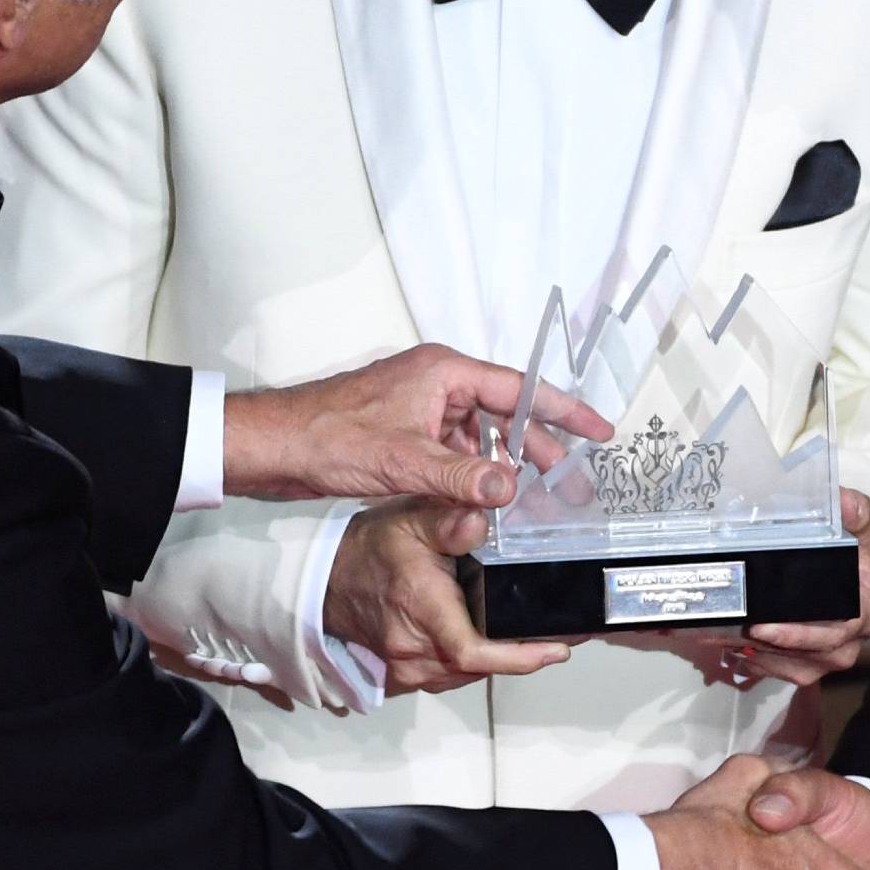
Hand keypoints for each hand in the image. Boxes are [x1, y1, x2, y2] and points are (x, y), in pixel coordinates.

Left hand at [222, 343, 611, 504]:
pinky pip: (452, 448)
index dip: (563, 411)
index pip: (519, 388)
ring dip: (501, 464)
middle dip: (536, 446)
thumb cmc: (328, 436)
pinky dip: (470, 471)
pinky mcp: (402, 431)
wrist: (273, 447)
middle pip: (504, 412)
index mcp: (443, 371)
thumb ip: (463, 477)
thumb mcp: (405, 461)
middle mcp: (435, 382)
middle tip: (566, 481)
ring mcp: (418, 406)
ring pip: (477, 435)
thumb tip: (511, 488)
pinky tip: (480, 498)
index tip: (597, 430)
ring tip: (528, 497)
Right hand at [321, 498, 571, 693]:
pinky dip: (476, 662)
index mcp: (421, 608)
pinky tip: (495, 641)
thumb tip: (480, 517)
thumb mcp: (413, 520)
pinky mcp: (405, 677)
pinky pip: (451, 676)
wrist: (332, 578)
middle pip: (482, 665)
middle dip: (524, 654)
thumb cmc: (374, 548)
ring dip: (501, 659)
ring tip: (537, 638)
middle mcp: (413, 648)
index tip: (557, 649)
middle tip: (562, 636)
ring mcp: (407, 669)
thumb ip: (451, 520)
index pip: (473, 651)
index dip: (521, 657)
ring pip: (468, 674)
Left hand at [688, 488, 869, 689]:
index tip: (765, 626)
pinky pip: (783, 674)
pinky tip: (732, 648)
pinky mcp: (809, 667)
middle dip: (775, 646)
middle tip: (738, 631)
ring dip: (761, 657)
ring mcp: (830, 659)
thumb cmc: (852, 553)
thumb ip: (858, 511)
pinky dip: (758, 664)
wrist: (848, 576)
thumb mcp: (860, 528)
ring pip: (796, 668)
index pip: (841, 629)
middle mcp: (852, 642)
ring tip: (725, 639)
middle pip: (816, 654)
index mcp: (869, 612)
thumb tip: (845, 501)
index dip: (802, 634)